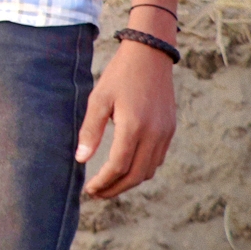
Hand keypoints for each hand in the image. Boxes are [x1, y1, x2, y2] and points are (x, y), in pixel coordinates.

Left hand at [78, 39, 177, 197]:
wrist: (150, 56)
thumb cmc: (119, 76)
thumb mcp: (98, 99)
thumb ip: (90, 131)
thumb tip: (81, 159)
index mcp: (134, 127)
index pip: (118, 167)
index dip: (103, 182)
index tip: (89, 189)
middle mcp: (154, 134)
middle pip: (135, 175)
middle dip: (115, 189)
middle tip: (96, 193)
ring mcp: (165, 133)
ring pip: (148, 170)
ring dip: (129, 181)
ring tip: (108, 183)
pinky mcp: (170, 129)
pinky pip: (157, 159)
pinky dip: (141, 169)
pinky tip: (125, 167)